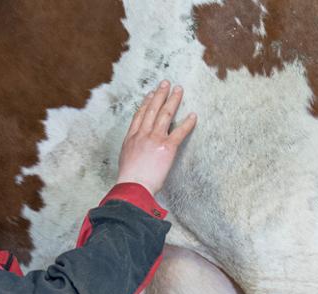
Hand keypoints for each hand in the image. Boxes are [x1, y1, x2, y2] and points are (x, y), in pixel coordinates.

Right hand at [116, 80, 196, 195]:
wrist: (133, 186)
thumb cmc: (129, 179)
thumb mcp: (125, 159)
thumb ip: (132, 151)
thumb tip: (136, 152)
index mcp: (132, 137)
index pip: (140, 115)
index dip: (146, 103)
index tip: (151, 94)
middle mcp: (143, 134)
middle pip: (153, 109)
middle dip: (160, 94)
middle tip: (166, 83)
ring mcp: (155, 139)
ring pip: (165, 115)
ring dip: (173, 100)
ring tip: (179, 90)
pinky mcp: (167, 147)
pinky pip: (179, 132)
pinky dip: (187, 123)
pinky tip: (193, 115)